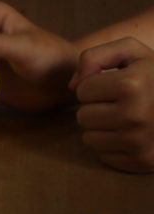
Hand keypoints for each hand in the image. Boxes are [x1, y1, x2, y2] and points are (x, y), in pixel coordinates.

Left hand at [70, 38, 153, 172]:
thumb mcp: (132, 52)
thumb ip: (95, 57)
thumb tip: (73, 86)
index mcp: (131, 85)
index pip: (82, 90)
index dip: (98, 85)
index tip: (118, 84)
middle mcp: (134, 115)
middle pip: (83, 116)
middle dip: (98, 107)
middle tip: (124, 102)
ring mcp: (138, 141)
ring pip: (89, 138)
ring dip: (103, 128)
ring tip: (128, 117)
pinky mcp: (141, 160)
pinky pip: (103, 156)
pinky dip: (114, 146)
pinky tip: (134, 133)